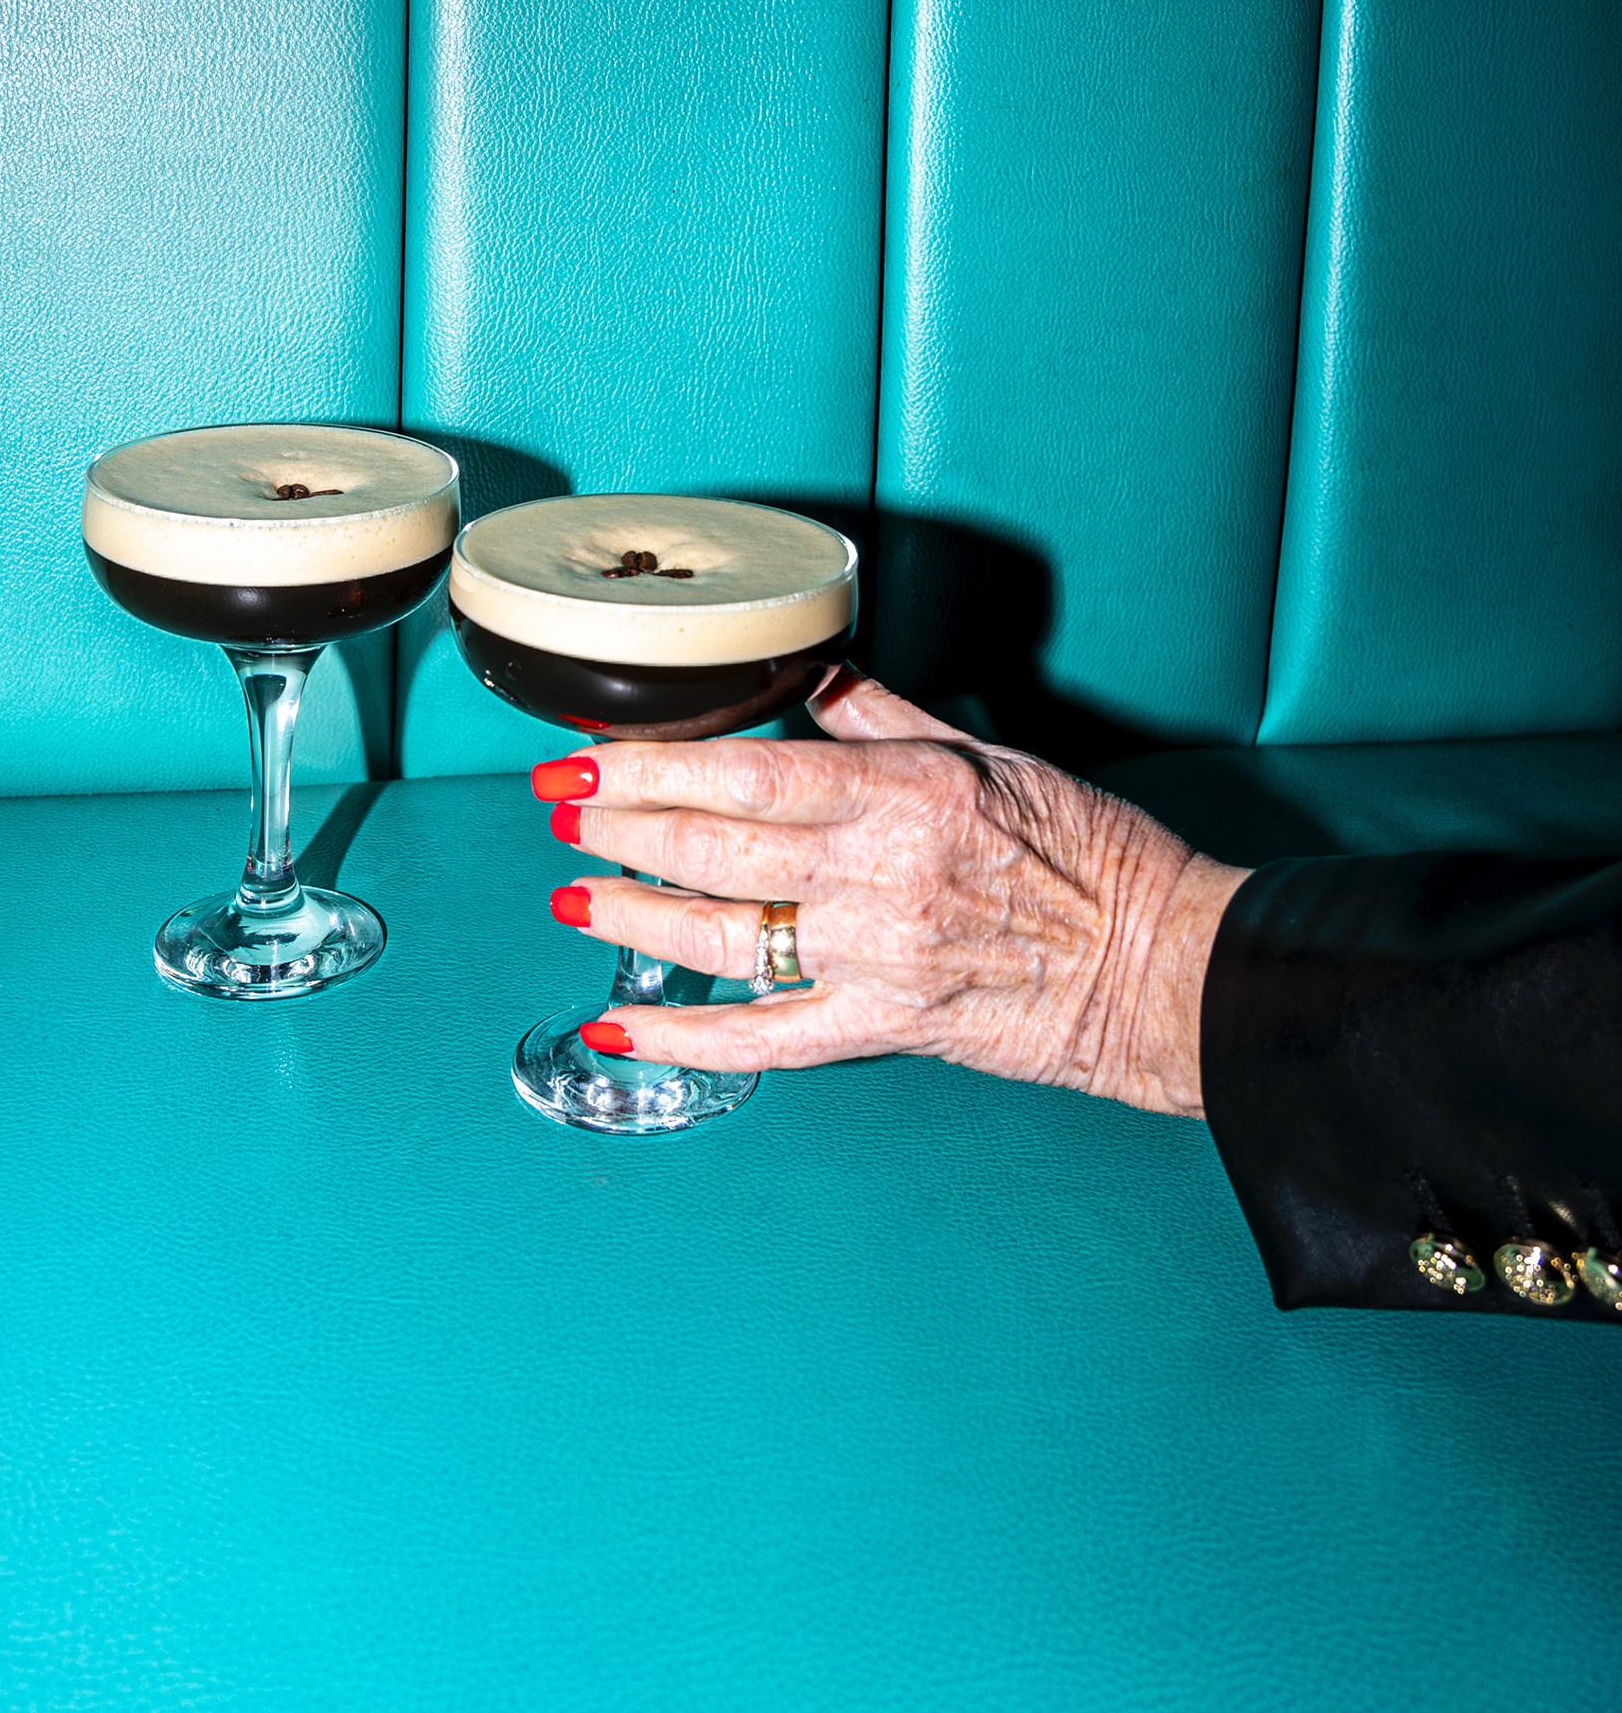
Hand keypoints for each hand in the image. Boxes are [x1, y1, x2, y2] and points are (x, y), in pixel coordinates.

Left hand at [536, 669, 1246, 1116]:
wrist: (1155, 964)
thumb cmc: (1086, 852)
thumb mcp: (987, 754)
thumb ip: (882, 717)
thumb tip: (808, 672)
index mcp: (900, 793)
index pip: (741, 770)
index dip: (645, 768)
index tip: (582, 759)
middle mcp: (876, 873)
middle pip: (712, 847)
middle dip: (617, 828)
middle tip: (557, 811)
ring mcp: (873, 957)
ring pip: (720, 938)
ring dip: (630, 916)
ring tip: (569, 897)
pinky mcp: (882, 1028)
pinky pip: (762, 1040)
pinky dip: (683, 1039)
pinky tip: (619, 1026)